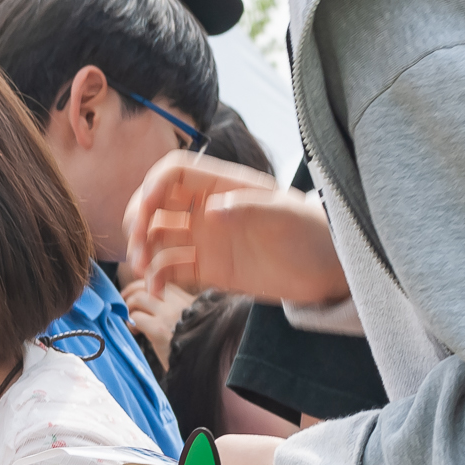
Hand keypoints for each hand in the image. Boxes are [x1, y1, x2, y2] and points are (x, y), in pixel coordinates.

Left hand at [123, 277, 193, 369]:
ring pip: (139, 297)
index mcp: (191, 300)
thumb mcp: (191, 324)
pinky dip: (130, 322)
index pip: (163, 282)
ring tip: (130, 320)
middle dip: (131, 291)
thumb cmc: (193, 350)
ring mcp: (170, 314)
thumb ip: (176, 311)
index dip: (145, 286)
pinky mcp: (159, 329)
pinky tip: (134, 331)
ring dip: (129, 306)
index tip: (135, 294)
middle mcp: (182, 303)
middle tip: (124, 303)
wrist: (199, 368)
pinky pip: (136, 317)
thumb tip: (149, 302)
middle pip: (149, 284)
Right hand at [125, 154, 348, 305]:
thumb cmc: (311, 232)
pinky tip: (157, 291)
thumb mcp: (284, 216)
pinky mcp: (208, 268)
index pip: (175, 173)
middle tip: (137, 247)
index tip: (146, 211)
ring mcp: (206, 239)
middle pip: (156, 204)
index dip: (154, 185)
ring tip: (145, 271)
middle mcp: (208, 209)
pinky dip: (156, 279)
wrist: (327, 269)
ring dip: (142, 252)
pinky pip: (170, 269)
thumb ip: (247, 209)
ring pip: (157, 238)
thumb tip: (209, 211)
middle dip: (138, 221)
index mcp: (224, 186)